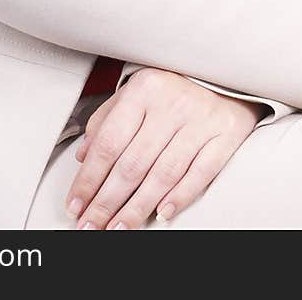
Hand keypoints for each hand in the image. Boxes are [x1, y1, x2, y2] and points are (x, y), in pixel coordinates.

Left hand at [63, 66, 265, 228]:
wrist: (226, 72)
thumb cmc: (174, 86)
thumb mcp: (136, 91)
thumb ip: (107, 120)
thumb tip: (83, 156)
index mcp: (144, 89)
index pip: (109, 142)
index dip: (88, 179)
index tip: (75, 205)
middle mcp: (171, 103)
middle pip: (132, 164)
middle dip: (107, 202)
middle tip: (90, 226)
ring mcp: (200, 119)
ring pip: (163, 174)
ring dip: (137, 208)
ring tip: (118, 229)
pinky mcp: (226, 134)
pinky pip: (201, 172)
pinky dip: (180, 196)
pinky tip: (162, 214)